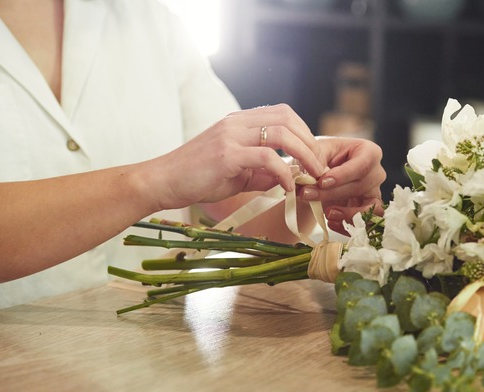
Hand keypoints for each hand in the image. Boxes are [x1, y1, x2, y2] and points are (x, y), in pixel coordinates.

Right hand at [140, 104, 325, 210]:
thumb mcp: (236, 173)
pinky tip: (288, 186)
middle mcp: (236, 122)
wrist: (162, 182)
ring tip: (313, 175)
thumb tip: (289, 177)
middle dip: (310, 142)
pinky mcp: (227, 154)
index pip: (283, 113)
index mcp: (238, 121)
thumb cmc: (196, 178)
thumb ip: (263, 172)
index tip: (314, 155)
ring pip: (281, 133)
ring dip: (305, 154)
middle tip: (320, 166)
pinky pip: (267, 157)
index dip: (304, 131)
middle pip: (287, 118)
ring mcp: (231, 135)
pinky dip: (284, 172)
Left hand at [299, 137, 385, 234]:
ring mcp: (374, 193)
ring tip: (327, 213)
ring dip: (348, 214)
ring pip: (369, 208)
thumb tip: (309, 178)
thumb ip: (313, 160)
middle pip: (360, 187)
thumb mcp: (316, 151)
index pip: (362, 165)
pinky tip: (331, 222)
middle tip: (307, 195)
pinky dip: (348, 225)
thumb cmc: (322, 157)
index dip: (343, 175)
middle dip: (332, 194)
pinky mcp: (369, 211)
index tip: (322, 182)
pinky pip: (365, 223)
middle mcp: (376, 173)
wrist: (320, 174)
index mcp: (368, 152)